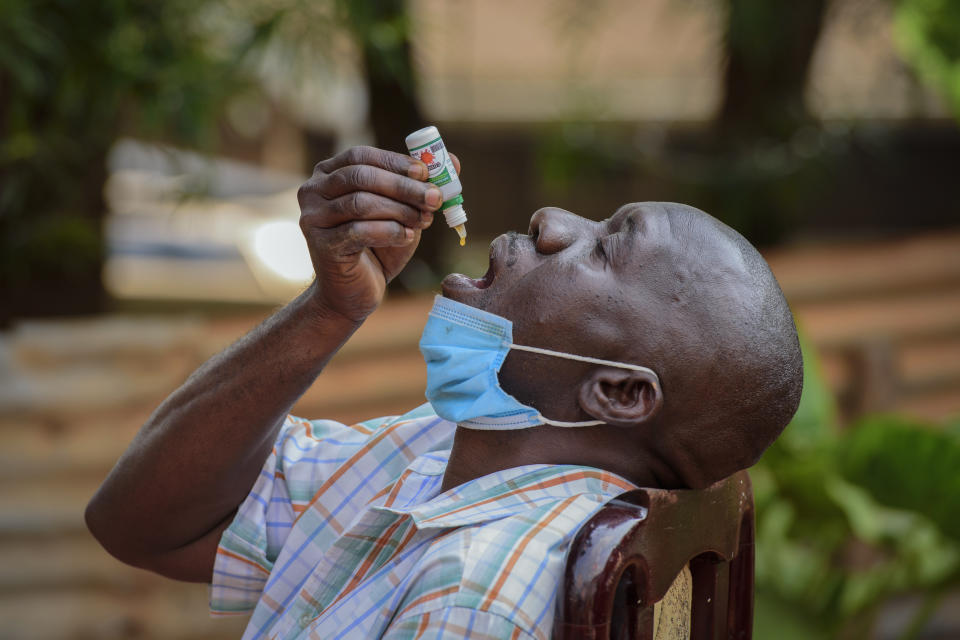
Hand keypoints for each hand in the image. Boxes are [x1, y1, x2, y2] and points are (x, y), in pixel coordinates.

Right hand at [296, 146, 458, 322]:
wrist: (353, 291)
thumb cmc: (377, 247)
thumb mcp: (403, 212)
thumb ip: (422, 187)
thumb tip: (453, 161)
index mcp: (329, 173)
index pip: (361, 156)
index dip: (395, 162)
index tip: (425, 173)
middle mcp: (314, 190)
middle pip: (361, 177)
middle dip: (403, 186)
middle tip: (434, 198)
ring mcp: (313, 218)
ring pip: (360, 203)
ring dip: (399, 210)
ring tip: (424, 220)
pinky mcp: (321, 245)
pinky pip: (358, 231)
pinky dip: (389, 232)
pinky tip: (406, 236)